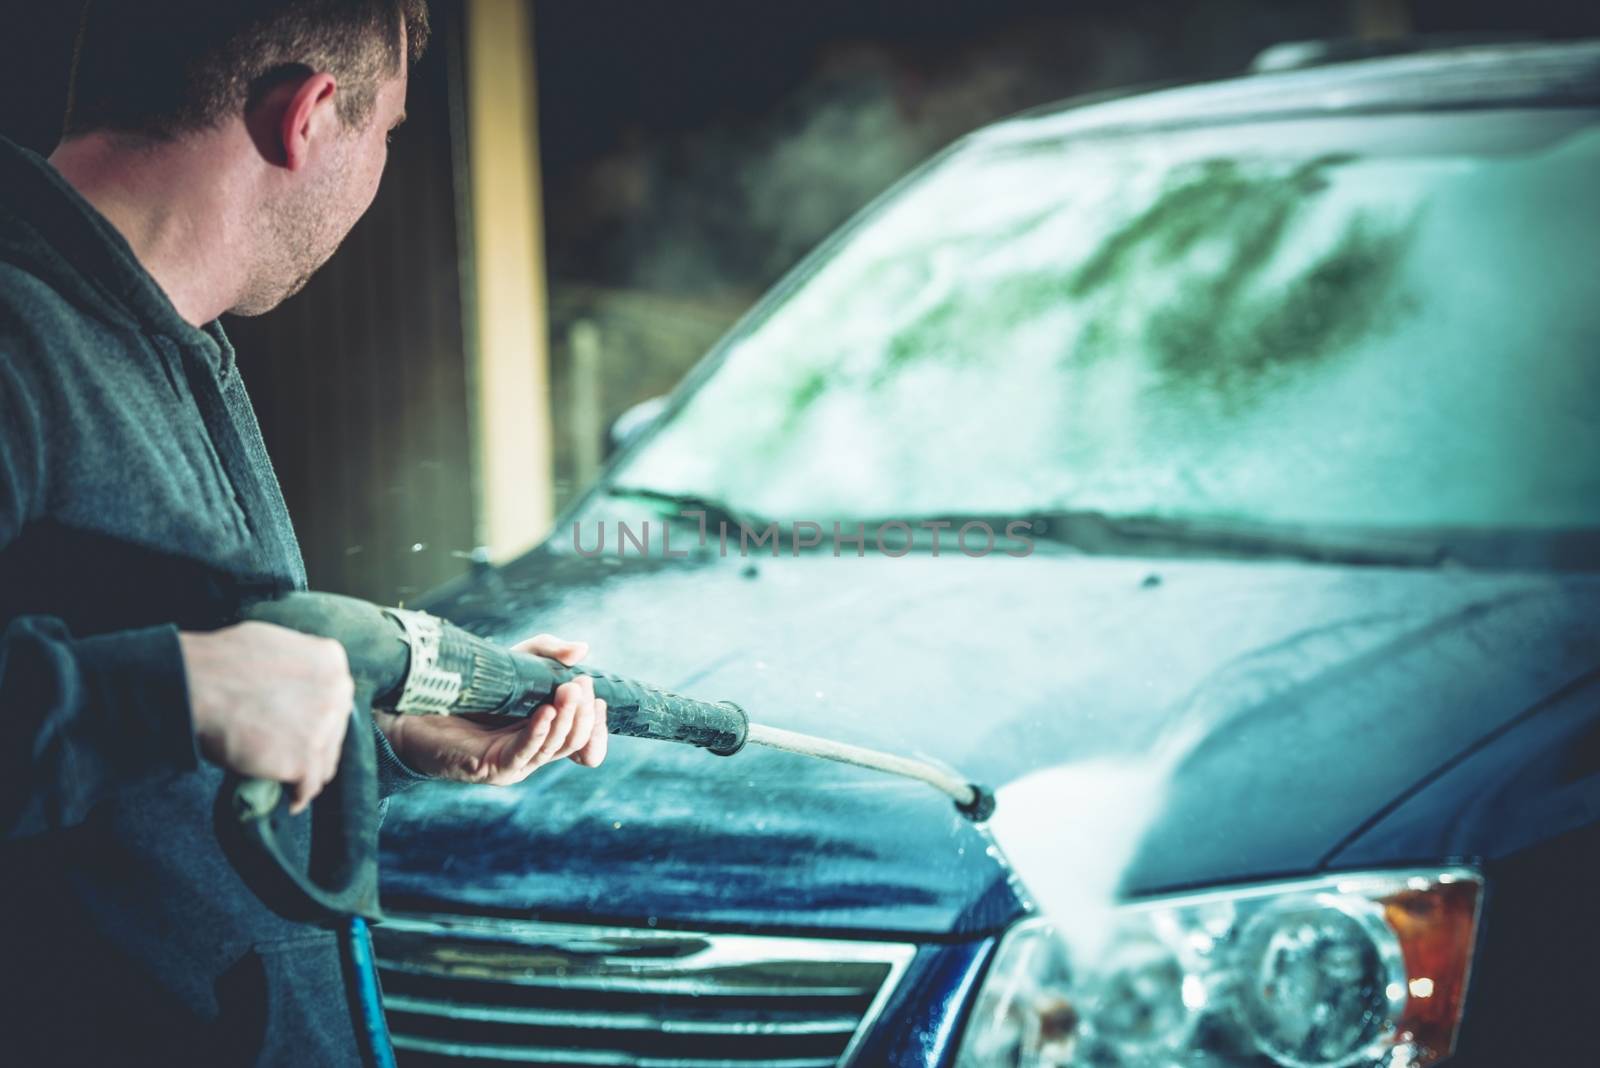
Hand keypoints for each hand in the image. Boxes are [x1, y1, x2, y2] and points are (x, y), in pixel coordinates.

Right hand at [179, 622, 353, 813]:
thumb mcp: (276, 644)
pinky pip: (309, 786)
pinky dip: (299, 795)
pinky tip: (291, 800)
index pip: (336, 699)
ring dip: (309, 771)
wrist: (194, 686)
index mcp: (331, 661)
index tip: (304, 728)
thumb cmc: (222, 663)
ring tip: (290, 777)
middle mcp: (337, 693)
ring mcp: (323, 728)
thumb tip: (301, 685)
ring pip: (326, 760)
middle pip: (334, 730)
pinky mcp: (304, 759)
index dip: (318, 717)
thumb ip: (300, 666)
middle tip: (292, 753)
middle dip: (315, 743)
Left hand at [375, 634, 608, 784]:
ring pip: (554, 748)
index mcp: (541, 733)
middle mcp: (531, 751)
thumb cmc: (467, 688)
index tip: (597, 696)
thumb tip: (583, 648)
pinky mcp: (493, 768)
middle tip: (581, 686)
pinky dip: (539, 732)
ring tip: (570, 692)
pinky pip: (525, 753)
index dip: (595, 723)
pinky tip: (546, 712)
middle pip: (572, 741)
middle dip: (583, 715)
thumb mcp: (513, 663)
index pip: (582, 738)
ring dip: (567, 720)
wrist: (415, 708)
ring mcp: (515, 763)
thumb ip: (547, 652)